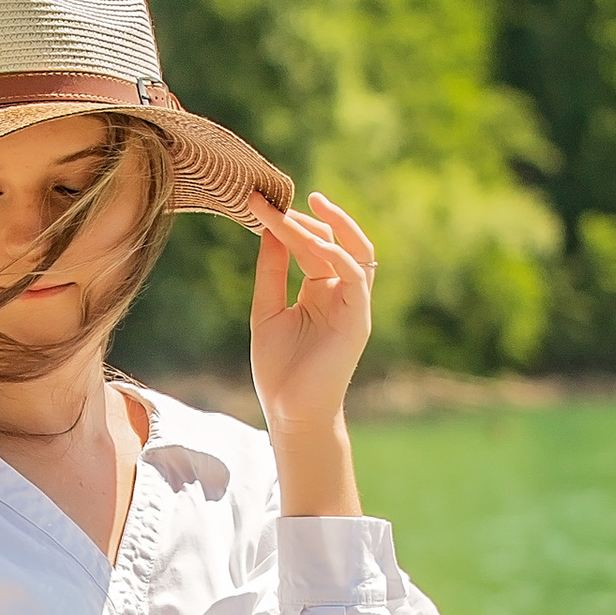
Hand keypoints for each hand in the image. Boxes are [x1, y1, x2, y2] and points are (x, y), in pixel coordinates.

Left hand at [245, 186, 371, 514]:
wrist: (290, 413)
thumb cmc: (279, 370)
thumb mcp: (267, 310)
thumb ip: (272, 272)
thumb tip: (268, 230)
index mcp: (321, 290)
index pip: (312, 245)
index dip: (287, 223)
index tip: (256, 203)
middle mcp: (341, 293)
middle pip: (334, 241)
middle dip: (306, 219)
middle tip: (272, 200)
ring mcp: (353, 305)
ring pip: (353, 251)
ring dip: (329, 227)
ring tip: (301, 207)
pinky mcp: (358, 319)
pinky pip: (357, 277)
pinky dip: (338, 255)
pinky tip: (312, 241)